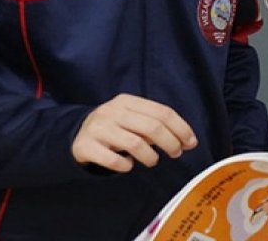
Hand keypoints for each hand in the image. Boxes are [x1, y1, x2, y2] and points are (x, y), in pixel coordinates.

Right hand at [70, 93, 196, 171]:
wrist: (76, 134)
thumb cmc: (114, 128)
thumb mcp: (133, 119)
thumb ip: (156, 125)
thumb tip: (187, 140)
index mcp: (127, 101)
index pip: (162, 112)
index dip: (181, 128)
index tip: (191, 143)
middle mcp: (112, 111)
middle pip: (152, 127)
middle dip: (170, 143)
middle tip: (176, 154)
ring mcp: (98, 128)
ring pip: (135, 144)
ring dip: (150, 157)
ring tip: (152, 161)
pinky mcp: (86, 146)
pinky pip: (114, 160)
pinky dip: (126, 166)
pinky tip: (128, 165)